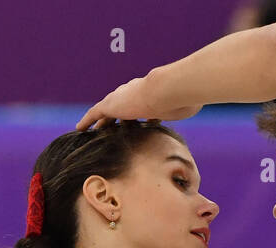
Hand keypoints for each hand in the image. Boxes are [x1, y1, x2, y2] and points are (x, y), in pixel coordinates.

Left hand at [75, 71, 202, 130]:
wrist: (169, 88)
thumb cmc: (182, 96)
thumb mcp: (186, 103)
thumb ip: (187, 104)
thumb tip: (196, 104)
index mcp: (150, 93)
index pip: (140, 104)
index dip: (136, 112)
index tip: (136, 121)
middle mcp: (134, 92)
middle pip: (120, 106)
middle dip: (114, 116)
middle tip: (107, 126)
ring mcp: (122, 99)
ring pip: (106, 112)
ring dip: (100, 121)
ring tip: (92, 130)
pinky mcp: (111, 106)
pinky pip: (95, 115)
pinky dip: (87, 121)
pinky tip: (79, 129)